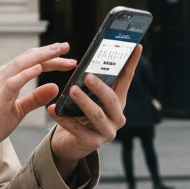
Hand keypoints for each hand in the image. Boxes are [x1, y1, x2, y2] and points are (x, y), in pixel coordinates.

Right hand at [0, 43, 76, 160]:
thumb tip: (55, 86)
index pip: (31, 62)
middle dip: (48, 51)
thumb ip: (35, 98)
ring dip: (41, 56)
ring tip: (58, 51)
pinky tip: (39, 68)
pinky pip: (13, 82)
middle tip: (67, 46)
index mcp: (6, 78)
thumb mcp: (19, 110)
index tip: (66, 56)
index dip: (49, 57)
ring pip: (21, 64)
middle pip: (28, 58)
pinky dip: (26, 73)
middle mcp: (1, 76)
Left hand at [47, 45, 141, 179]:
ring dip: (84, 102)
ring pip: (97, 115)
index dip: (131, 63)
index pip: (127, 79)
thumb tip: (90, 58)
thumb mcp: (90, 97)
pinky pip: (77, 130)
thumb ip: (91, 82)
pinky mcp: (92, 143)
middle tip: (87, 76)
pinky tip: (53, 109)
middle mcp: (117, 117)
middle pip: (112, 99)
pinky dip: (64, 119)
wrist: (72, 143)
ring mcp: (107, 132)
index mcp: (118, 101)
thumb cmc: (80, 114)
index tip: (137, 45)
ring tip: (71, 91)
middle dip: (100, 87)